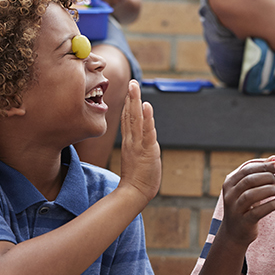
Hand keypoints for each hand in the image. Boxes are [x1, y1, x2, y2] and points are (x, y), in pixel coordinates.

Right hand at [119, 80, 160, 203]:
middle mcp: (131, 141)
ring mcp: (138, 144)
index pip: (127, 120)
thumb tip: (139, 141)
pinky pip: (146, 131)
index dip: (127, 104)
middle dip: (131, 97)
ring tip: (135, 86)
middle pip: (129, 115)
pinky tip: (146, 106)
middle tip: (132, 81)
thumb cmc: (137, 179)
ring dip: (135, 101)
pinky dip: (146, 118)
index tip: (129, 90)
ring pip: (136, 119)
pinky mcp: (146, 150)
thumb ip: (136, 147)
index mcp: (129, 142)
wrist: (134, 193)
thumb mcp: (135, 158)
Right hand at [219, 157, 274, 247]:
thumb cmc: (245, 207)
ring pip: (251, 195)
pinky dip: (271, 205)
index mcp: (230, 183)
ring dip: (270, 190)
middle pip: (249, 180)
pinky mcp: (243, 222)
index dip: (264, 165)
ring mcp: (235, 209)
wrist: (234, 233)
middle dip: (267, 177)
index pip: (247, 169)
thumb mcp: (248, 190)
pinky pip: (257, 211)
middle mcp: (229, 195)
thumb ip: (260, 175)